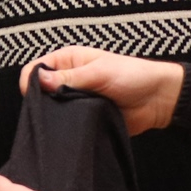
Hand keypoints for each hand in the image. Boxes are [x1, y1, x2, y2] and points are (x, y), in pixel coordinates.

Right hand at [22, 48, 182, 134]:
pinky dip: (68, 127)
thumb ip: (69, 78)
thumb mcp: (99, 72)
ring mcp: (74, 100)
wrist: (158, 100)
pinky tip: (74, 129)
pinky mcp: (83, 118)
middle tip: (56, 109)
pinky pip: (67, 125)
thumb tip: (39, 81)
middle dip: (43, 101)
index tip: (37, 95)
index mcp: (68, 61)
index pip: (35, 69)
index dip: (32, 82)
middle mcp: (67, 79)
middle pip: (39, 92)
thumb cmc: (133, 76)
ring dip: (58, 115)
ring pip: (52, 111)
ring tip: (69, 118)